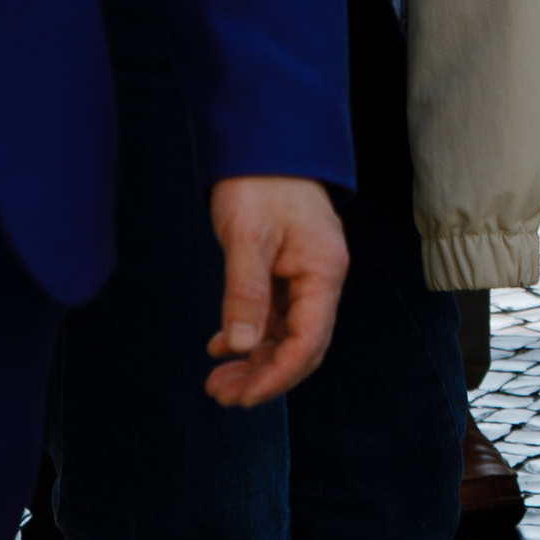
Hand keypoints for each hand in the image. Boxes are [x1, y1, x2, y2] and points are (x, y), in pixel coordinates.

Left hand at [206, 176, 348, 405]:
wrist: (264, 142)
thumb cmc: (258, 183)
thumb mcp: (245, 237)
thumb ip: (244, 293)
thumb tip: (240, 346)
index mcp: (322, 271)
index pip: (309, 339)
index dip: (278, 375)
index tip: (244, 396)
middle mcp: (321, 279)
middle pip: (301, 345)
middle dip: (263, 376)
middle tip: (221, 395)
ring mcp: (306, 276)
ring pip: (286, 335)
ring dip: (254, 361)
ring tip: (216, 381)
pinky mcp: (288, 271)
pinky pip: (275, 317)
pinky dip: (249, 336)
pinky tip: (220, 347)